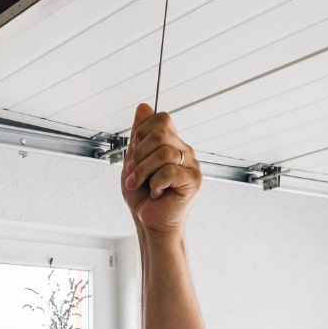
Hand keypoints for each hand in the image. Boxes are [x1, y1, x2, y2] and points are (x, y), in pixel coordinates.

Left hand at [121, 103, 200, 233]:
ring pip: (164, 152)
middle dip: (139, 154)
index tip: (136, 155)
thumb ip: (140, 135)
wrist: (149, 221)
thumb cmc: (143, 196)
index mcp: (171, 142)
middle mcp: (184, 150)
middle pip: (161, 133)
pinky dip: (156, 184)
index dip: (142, 133)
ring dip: (144, 171)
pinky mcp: (194, 180)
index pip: (161, 119)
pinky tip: (157, 192)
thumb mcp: (134, 160)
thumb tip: (143, 107)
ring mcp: (191, 164)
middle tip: (134, 173)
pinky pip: (170, 171)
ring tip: (141, 184)